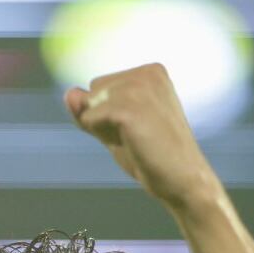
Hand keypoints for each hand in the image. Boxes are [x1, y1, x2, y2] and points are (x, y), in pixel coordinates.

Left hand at [64, 63, 219, 211]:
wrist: (184, 181)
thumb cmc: (153, 157)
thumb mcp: (114, 128)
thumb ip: (90, 110)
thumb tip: (69, 93)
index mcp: (151, 71)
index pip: (100, 88)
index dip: (109, 116)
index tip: (141, 129)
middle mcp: (146, 72)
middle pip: (92, 92)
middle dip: (104, 119)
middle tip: (138, 137)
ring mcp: (138, 87)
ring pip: (90, 106)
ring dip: (104, 130)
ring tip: (136, 140)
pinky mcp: (128, 107)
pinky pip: (89, 119)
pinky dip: (101, 136)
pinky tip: (131, 142)